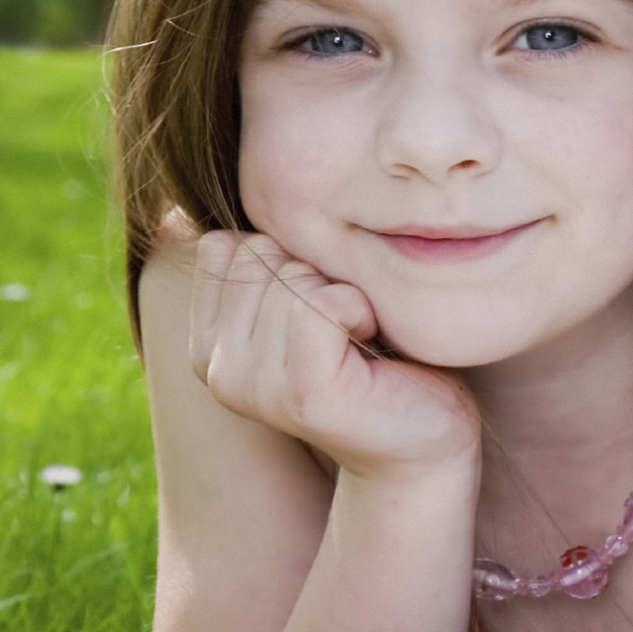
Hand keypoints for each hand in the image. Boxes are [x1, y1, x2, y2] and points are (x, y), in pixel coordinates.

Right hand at [190, 232, 479, 481]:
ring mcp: (252, 386)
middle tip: (346, 329)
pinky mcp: (303, 394)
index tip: (322, 308)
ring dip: (345, 295)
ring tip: (361, 342)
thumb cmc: (378, 361)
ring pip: (293, 277)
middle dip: (318, 274)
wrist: (424, 440)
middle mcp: (216, 367)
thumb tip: (225, 192)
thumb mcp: (312, 301)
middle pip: (259, 254)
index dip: (290, 258)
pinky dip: (360, 311)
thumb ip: (267, 262)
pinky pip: (322, 305)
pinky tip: (372, 348)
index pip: (226, 244)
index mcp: (208, 342)